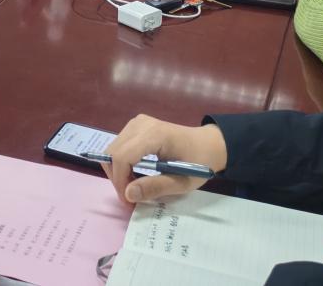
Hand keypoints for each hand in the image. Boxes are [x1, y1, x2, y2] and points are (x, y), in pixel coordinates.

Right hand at [102, 115, 227, 204]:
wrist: (209, 144)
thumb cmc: (200, 162)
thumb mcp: (182, 182)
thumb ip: (155, 188)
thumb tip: (128, 194)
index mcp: (154, 135)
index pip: (122, 157)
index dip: (119, 181)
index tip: (128, 201)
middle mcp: (141, 124)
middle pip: (113, 152)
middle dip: (117, 178)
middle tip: (131, 197)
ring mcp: (137, 122)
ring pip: (113, 149)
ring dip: (118, 171)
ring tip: (133, 186)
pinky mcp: (136, 125)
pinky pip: (119, 145)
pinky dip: (121, 163)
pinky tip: (134, 173)